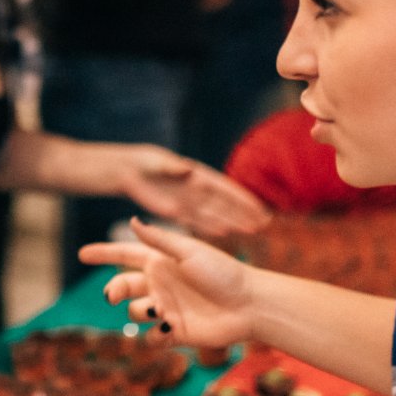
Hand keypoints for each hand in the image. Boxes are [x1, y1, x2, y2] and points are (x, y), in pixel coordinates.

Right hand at [79, 221, 257, 348]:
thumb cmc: (223, 273)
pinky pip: (151, 338)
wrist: (249, 305)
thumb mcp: (189, 252)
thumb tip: (131, 221)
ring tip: (160, 311)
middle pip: (123, 286)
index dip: (103, 254)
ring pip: (134, 312)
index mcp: (162, 261)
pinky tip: (166, 329)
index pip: (125, 255)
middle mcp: (161, 284)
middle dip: (113, 291)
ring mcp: (167, 308)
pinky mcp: (175, 332)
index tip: (82, 254)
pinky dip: (153, 336)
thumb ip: (159, 241)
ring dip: (141, 311)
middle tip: (112, 296)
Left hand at [114, 144, 269, 238]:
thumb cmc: (147, 162)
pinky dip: (210, 227)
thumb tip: (188, 169)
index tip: (259, 207)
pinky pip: (197, 222)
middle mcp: (198, 190)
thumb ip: (173, 166)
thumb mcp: (159, 162)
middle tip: (263, 223)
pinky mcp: (177, 212)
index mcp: (198, 175)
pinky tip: (224, 233)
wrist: (132, 171)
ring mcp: (190, 202)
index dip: (243, 198)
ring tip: (251, 230)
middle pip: (226, 204)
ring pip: (215, 215)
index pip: (225, 189)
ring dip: (233, 222)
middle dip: (244, 213)